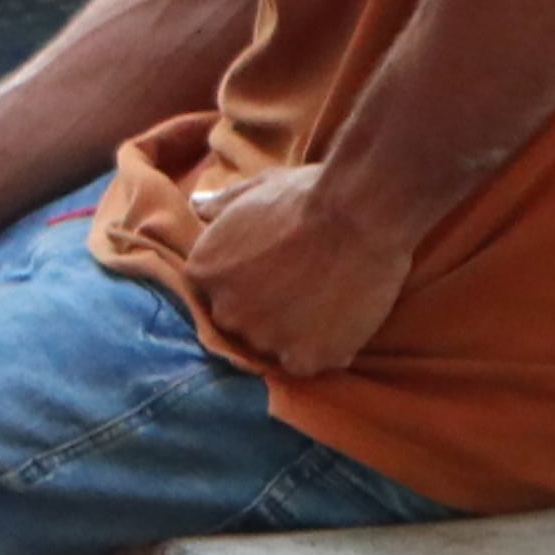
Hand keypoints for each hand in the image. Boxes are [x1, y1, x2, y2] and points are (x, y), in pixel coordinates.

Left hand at [182, 162, 421, 380]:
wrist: (358, 215)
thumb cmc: (308, 196)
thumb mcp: (254, 190)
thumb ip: (221, 204)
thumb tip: (196, 204)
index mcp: (203, 272)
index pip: (216, 291)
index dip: (247, 282)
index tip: (274, 269)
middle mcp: (225, 311)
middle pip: (241, 321)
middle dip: (265, 309)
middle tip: (302, 286)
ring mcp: (263, 339)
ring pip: (273, 345)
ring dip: (294, 332)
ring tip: (324, 301)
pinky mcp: (302, 359)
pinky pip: (306, 363)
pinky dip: (321, 350)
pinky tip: (338, 323)